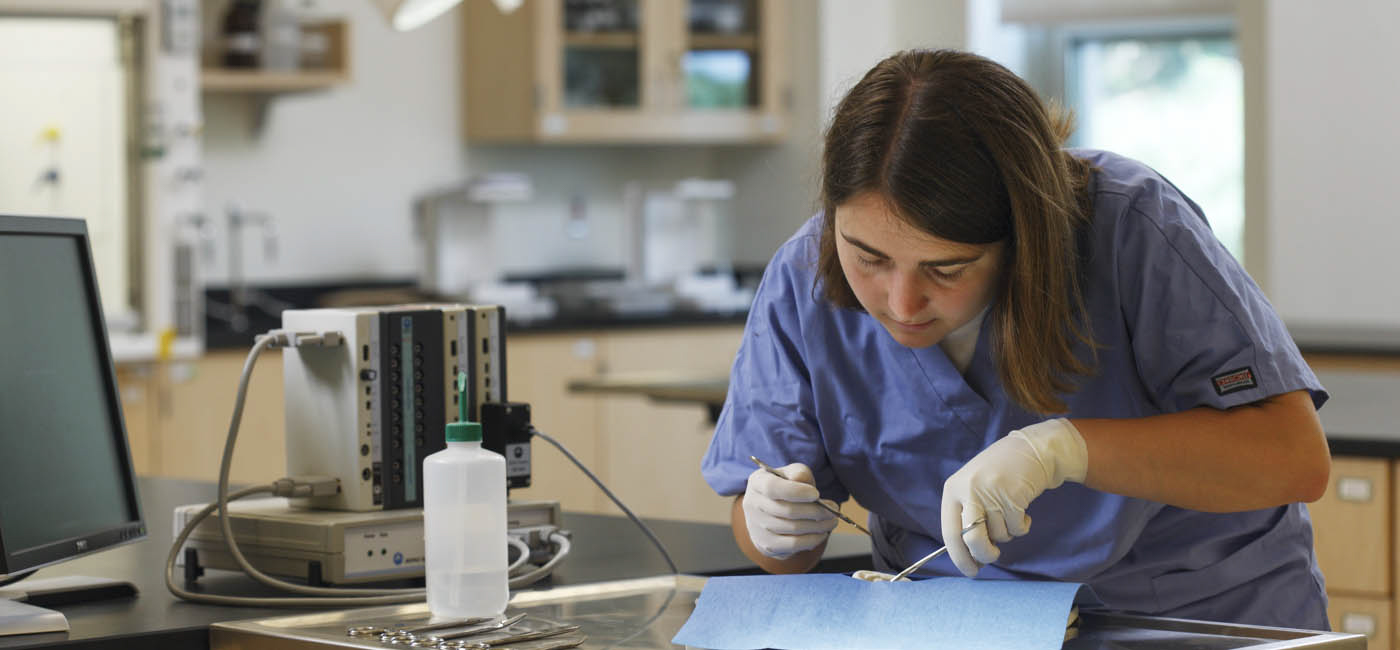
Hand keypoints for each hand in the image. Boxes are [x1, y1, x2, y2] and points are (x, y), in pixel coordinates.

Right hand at [742, 463, 838, 558]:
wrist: (772, 510)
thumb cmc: (787, 488)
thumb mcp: (792, 474)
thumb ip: (799, 473)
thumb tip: (801, 479)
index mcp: (757, 482)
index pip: (772, 488)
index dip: (795, 491)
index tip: (816, 494)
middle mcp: (752, 505)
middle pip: (786, 511)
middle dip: (815, 511)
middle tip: (834, 510)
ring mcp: (757, 527)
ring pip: (792, 529)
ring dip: (818, 526)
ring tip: (832, 521)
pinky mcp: (767, 545)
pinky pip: (793, 544)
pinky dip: (812, 539)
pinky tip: (822, 533)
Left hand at [941, 418, 1087, 576]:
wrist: (1031, 450)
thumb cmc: (1000, 475)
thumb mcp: (973, 488)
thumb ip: (967, 516)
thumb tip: (968, 557)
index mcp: (952, 490)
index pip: (950, 533)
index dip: (960, 557)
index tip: (970, 571)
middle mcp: (968, 490)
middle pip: (972, 539)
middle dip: (985, 554)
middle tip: (993, 556)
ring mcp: (990, 492)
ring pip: (999, 535)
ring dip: (1008, 532)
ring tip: (1010, 511)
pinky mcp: (1013, 495)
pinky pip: (1017, 528)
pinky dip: (1022, 525)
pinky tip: (1022, 508)